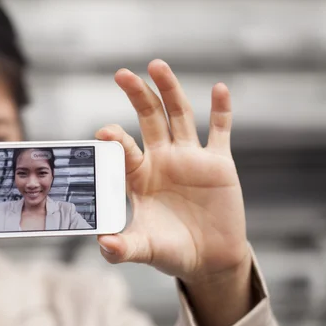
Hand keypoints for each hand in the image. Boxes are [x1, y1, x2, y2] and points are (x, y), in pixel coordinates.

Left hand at [96, 60, 249, 284]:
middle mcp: (162, 160)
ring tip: (157, 65)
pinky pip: (220, 131)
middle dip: (137, 96)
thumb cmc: (172, 252)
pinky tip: (219, 88)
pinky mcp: (219, 164)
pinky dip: (222, 110)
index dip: (116, 139)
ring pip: (180, 116)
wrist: (209, 260)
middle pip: (149, 119)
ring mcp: (190, 159)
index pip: (125, 150)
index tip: (103, 131)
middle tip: (122, 74)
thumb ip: (123, 248)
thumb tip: (104, 245)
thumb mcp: (145, 249)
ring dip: (170, 90)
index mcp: (140, 177)